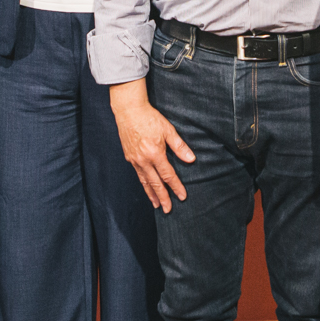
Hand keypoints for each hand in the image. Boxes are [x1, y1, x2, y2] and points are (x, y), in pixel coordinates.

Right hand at [109, 79, 194, 211]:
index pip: (168, 175)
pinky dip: (143, 183)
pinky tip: (147, 186)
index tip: (182, 196)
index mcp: (155, 153)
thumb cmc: (149, 118)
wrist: (129, 111)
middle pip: (155, 183)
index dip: (176, 187)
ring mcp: (135, 159)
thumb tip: (191, 159)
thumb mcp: (168, 130)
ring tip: (156, 204)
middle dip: (162, 197)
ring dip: (151, 194)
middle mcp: (144, 160)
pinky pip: (138, 174)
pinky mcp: (129, 157)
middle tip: (167, 209)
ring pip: (144, 181)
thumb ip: (179, 146)